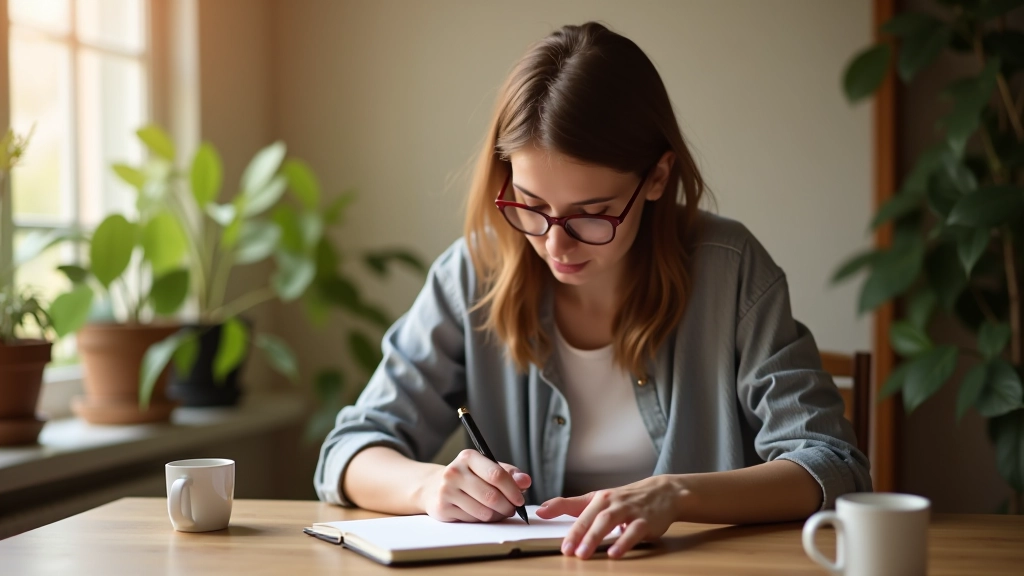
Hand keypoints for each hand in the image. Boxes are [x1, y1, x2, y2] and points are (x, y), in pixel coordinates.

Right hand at [418, 449, 531, 522]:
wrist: (433, 487)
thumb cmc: (467, 477)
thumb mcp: (486, 468)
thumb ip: (508, 473)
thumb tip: (525, 481)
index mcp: (468, 457)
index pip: (496, 474)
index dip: (513, 490)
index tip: (520, 499)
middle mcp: (455, 471)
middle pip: (491, 496)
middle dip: (507, 506)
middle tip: (512, 509)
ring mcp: (447, 490)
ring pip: (483, 511)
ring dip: (496, 515)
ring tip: (497, 512)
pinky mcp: (442, 507)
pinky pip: (472, 519)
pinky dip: (482, 519)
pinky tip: (481, 513)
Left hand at [536, 475, 681, 558]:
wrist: (662, 493)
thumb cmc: (625, 499)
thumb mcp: (599, 499)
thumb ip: (571, 505)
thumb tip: (543, 510)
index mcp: (598, 498)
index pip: (573, 504)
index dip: (556, 508)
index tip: (540, 514)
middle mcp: (611, 502)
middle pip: (590, 516)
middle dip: (577, 533)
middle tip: (565, 549)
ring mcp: (628, 511)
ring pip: (608, 522)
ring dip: (595, 537)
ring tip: (583, 553)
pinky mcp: (645, 522)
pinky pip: (633, 532)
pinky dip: (623, 543)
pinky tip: (614, 553)